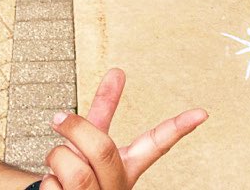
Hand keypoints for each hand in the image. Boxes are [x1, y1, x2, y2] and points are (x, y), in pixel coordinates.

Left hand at [39, 69, 206, 188]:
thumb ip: (102, 111)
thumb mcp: (88, 143)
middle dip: (77, 130)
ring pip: (77, 172)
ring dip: (56, 159)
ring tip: (54, 163)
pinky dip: (47, 182)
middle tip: (58, 117)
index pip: (157, 144)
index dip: (179, 128)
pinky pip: (54, 188)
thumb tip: (118, 71)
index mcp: (127, 168)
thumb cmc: (78, 175)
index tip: (202, 112)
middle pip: (104, 151)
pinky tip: (55, 189)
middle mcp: (118, 187)